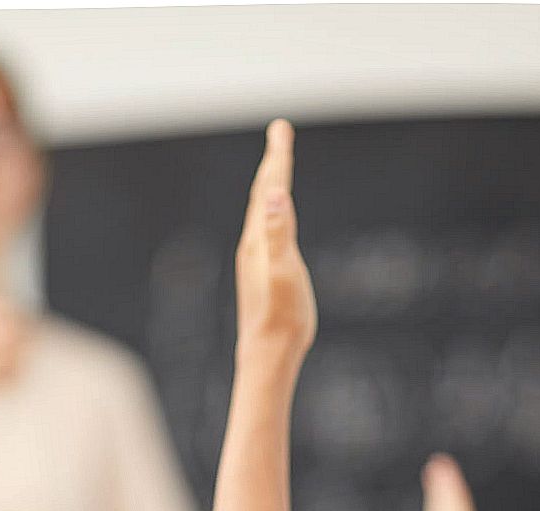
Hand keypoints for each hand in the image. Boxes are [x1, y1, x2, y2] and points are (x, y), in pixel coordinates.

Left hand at [235, 119, 316, 389]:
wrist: (268, 353)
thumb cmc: (281, 315)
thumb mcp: (284, 271)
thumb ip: (279, 233)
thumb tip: (276, 195)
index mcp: (260, 238)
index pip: (271, 188)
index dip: (278, 157)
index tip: (281, 128)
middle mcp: (254, 244)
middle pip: (264, 194)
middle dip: (274, 162)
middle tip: (281, 134)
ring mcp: (257, 259)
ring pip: (263, 212)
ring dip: (271, 185)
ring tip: (276, 167)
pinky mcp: (264, 273)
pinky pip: (267, 230)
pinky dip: (272, 212)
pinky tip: (273, 220)